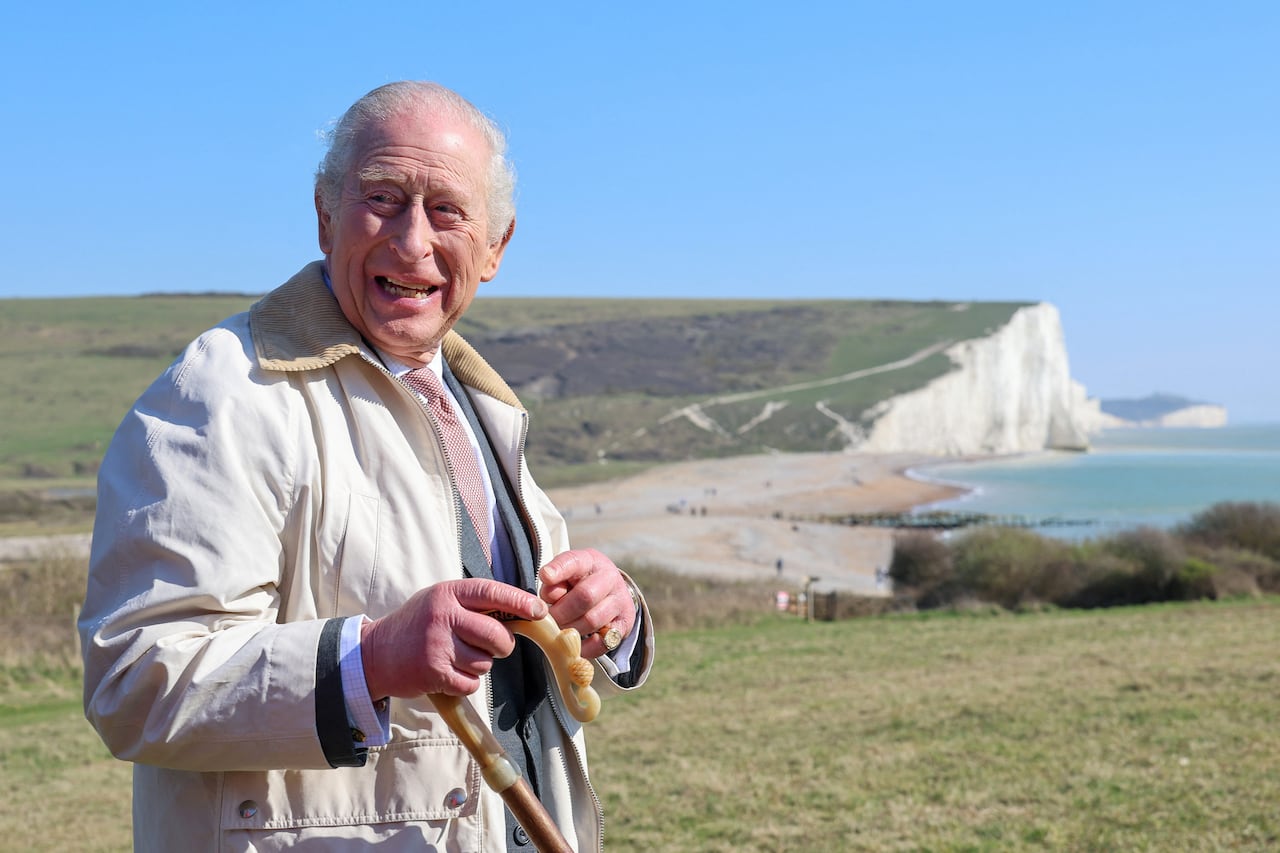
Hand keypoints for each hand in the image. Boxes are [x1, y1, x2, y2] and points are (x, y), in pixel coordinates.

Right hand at [360, 579, 546, 699]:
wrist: (374, 654)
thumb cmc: (416, 626)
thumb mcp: (440, 601)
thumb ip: (473, 604)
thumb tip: (521, 613)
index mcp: (447, 594)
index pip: (491, 593)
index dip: (520, 602)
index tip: (540, 611)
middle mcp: (443, 616)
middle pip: (496, 635)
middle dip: (502, 646)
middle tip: (494, 647)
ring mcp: (437, 645)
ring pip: (485, 662)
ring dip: (479, 666)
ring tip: (457, 658)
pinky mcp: (433, 673)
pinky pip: (470, 684)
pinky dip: (465, 683)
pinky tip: (448, 674)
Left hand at [539, 549, 636, 658]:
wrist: (608, 592)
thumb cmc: (578, 583)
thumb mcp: (564, 576)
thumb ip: (553, 584)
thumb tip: (548, 600)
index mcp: (590, 561)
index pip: (575, 561)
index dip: (559, 569)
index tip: (545, 576)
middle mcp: (609, 578)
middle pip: (585, 596)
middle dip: (562, 612)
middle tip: (550, 619)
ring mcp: (620, 601)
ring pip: (592, 620)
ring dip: (571, 629)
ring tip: (561, 629)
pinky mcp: (624, 624)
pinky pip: (603, 641)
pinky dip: (585, 646)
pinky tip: (575, 641)